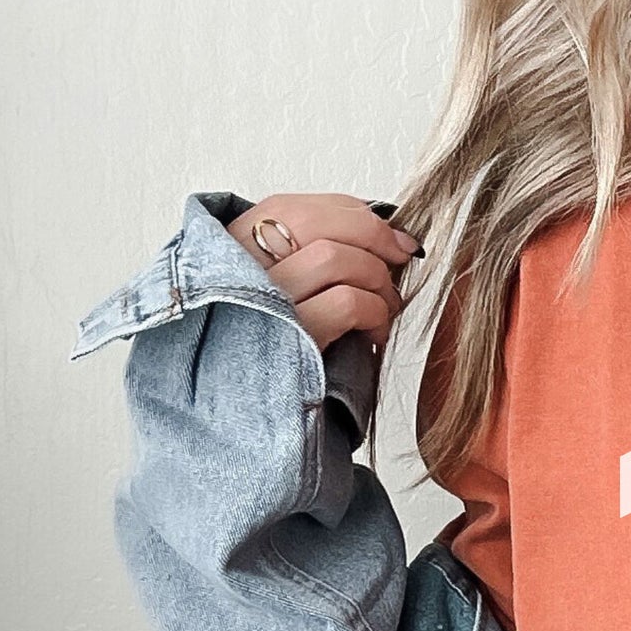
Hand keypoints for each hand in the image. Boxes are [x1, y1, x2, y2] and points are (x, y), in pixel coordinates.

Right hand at [225, 194, 421, 352]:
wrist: (252, 423)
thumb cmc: (281, 355)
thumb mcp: (283, 295)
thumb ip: (311, 256)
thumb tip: (383, 233)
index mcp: (229, 250)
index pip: (291, 207)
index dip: (349, 213)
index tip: (388, 231)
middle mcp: (235, 269)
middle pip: (315, 222)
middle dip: (372, 236)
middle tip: (401, 258)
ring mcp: (261, 303)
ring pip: (336, 257)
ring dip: (378, 281)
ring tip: (384, 308)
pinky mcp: (291, 339)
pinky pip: (349, 302)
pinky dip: (376, 313)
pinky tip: (373, 334)